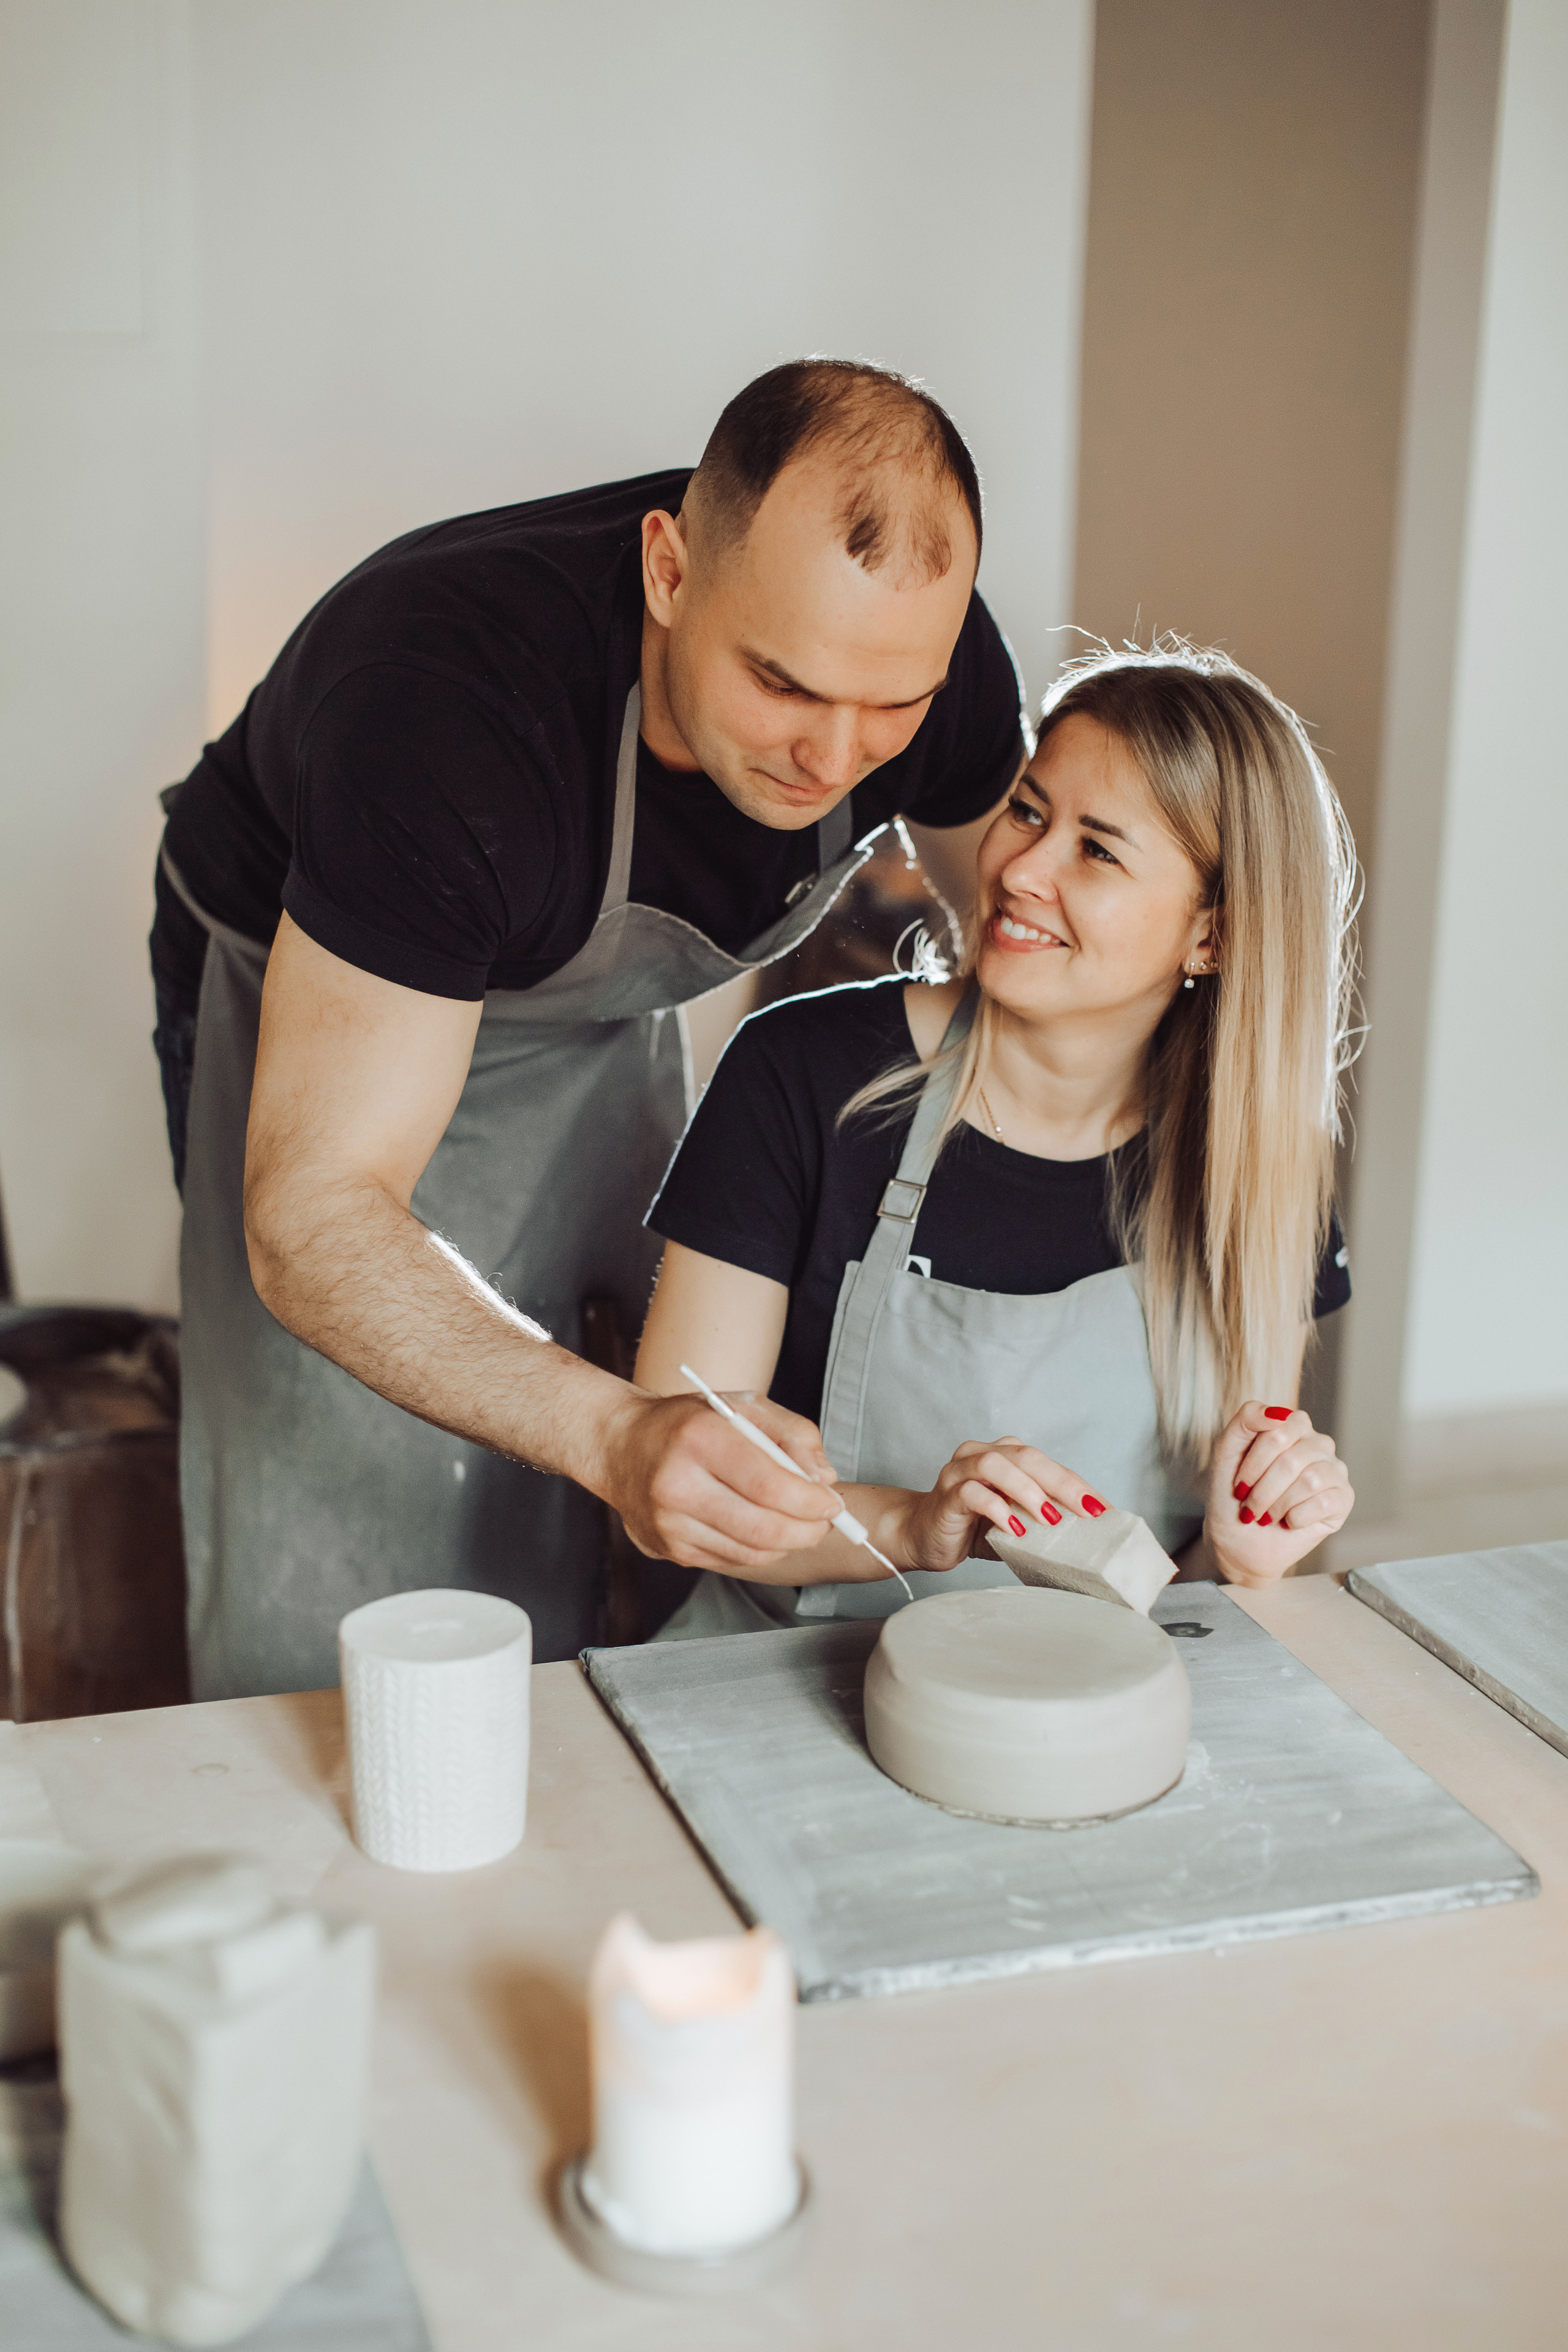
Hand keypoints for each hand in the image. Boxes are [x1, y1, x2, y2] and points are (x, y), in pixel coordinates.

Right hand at [601, 1389, 840, 1578]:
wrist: (620, 1446)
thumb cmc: (687, 1423)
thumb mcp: (743, 1406)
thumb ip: (793, 1433)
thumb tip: (824, 1478)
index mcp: (697, 1439)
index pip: (767, 1483)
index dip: (809, 1501)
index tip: (831, 1502)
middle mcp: (677, 1485)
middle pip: (763, 1528)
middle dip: (808, 1530)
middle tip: (825, 1520)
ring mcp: (669, 1524)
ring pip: (752, 1553)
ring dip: (788, 1544)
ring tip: (800, 1524)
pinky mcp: (669, 1550)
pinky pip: (732, 1562)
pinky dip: (760, 1551)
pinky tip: (765, 1530)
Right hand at [896, 1438, 1109, 1572]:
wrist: (921, 1535)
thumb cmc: (972, 1528)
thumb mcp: (1015, 1522)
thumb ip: (1042, 1521)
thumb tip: (1090, 1540)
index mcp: (1005, 1456)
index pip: (1049, 1465)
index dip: (1079, 1485)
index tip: (1104, 1510)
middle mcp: (982, 1455)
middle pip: (1026, 1457)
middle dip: (1062, 1483)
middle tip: (1087, 1510)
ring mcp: (961, 1471)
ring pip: (996, 1466)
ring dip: (1028, 1490)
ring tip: (1050, 1518)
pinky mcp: (946, 1494)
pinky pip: (971, 1493)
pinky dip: (996, 1508)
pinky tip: (1014, 1528)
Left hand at [1205, 1403, 1353, 1587]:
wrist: (1239, 1541)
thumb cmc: (1234, 1495)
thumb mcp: (1226, 1451)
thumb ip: (1246, 1419)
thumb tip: (1279, 1412)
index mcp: (1292, 1425)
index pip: (1278, 1428)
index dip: (1254, 1462)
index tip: (1238, 1484)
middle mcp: (1318, 1443)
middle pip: (1291, 1458)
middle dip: (1262, 1488)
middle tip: (1250, 1506)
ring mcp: (1334, 1469)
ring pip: (1309, 1480)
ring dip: (1277, 1505)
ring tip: (1266, 1515)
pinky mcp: (1343, 1498)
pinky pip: (1324, 1502)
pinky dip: (1296, 1518)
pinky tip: (1289, 1521)